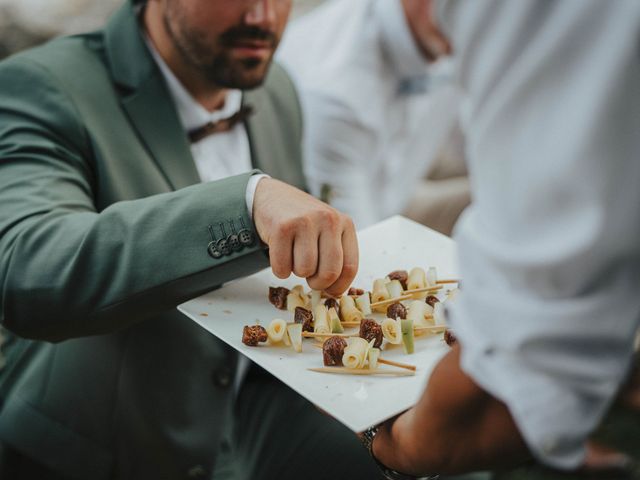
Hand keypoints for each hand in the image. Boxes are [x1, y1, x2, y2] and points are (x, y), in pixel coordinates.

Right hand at [252, 178, 357, 295]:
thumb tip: (334, 292)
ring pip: (305, 270)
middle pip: (329, 273)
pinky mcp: (282, 227)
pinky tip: (281, 253)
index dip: (339, 286)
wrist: (272, 197)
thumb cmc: (303, 222)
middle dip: (317, 283)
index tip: (330, 291)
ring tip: (295, 256)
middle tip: (310, 276)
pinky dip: (280, 269)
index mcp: (345, 224)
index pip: (350, 267)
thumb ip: (336, 256)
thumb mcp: (327, 232)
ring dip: (297, 272)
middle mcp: (328, 219)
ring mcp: (305, 221)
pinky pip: (282, 267)